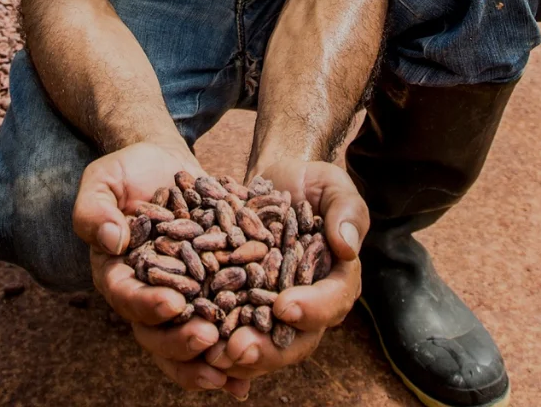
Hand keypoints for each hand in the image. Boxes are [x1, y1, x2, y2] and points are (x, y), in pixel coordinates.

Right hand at [74, 142, 253, 397]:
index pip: (127, 298)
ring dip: (212, 359)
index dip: (148, 305)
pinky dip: (240, 340)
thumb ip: (94, 209)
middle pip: (159, 333)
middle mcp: (147, 296)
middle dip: (183, 341)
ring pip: (191, 340)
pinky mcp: (212, 291)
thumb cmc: (129, 172)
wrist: (166, 166)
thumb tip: (111, 240)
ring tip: (236, 366)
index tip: (172, 303)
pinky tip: (262, 351)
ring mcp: (182, 298)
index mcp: (117, 276)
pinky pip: (225, 322)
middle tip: (209, 336)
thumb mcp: (103, 179)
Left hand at [204, 159, 368, 382]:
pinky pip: (230, 334)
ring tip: (213, 354)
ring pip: (261, 346)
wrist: (271, 183)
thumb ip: (346, 211)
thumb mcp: (331, 186)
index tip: (284, 306)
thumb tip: (347, 246)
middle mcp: (307, 305)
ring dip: (237, 357)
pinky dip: (213, 344)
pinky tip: (194, 348)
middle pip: (295, 340)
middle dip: (267, 349)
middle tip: (239, 348)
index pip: (332, 302)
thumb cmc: (308, 184)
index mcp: (335, 280)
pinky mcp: (241, 308)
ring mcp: (272, 312)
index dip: (311, 309)